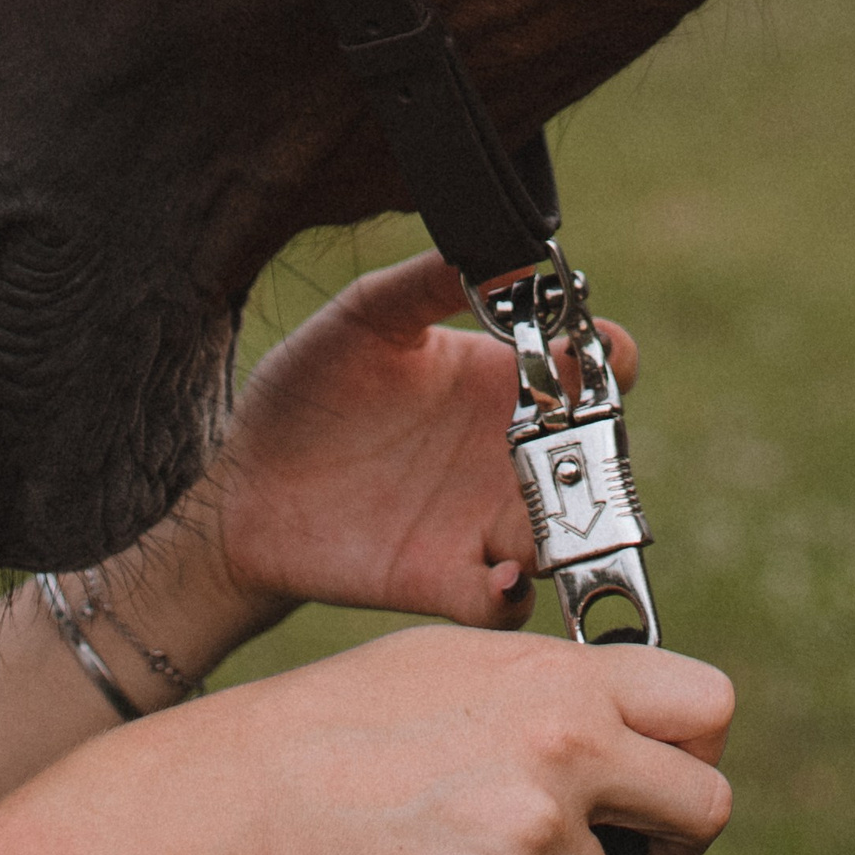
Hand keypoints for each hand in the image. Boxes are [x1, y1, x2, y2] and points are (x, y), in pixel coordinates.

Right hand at [163, 625, 732, 854]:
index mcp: (556, 676)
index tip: (659, 778)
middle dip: (667, 845)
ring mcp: (538, 826)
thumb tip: (603, 723)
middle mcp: (566, 742)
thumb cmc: (332, 725)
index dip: (698, 748)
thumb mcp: (446, 665)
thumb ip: (540, 688)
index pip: (706, 701)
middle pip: (704, 806)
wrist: (246, 793)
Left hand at [195, 252, 636, 628]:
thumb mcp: (360, 320)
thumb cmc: (307, 392)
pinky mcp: (445, 578)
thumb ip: (423, 286)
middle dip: (605, 453)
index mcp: (500, 384)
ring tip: (556, 520)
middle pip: (598, 457)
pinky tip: (495, 576)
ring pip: (569, 534)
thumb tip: (488, 252)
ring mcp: (485, 520)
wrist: (245, 481)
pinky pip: (505, 602)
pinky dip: (512, 595)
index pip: (593, 370)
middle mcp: (509, 454)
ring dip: (576, 533)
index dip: (609, 359)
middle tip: (580, 443)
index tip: (592, 353)